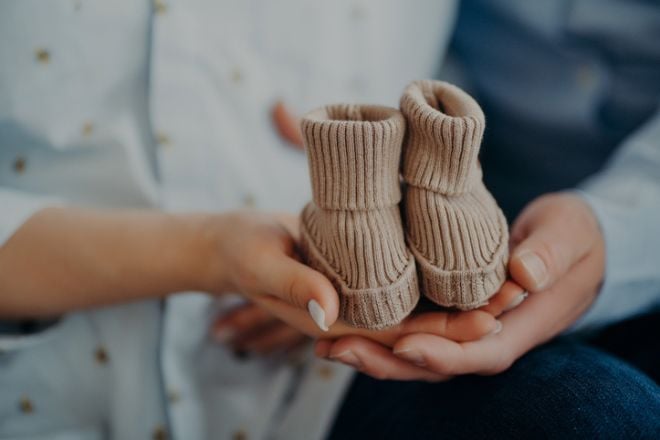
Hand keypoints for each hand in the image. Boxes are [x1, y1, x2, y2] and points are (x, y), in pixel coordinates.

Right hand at [209, 211, 505, 345]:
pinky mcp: (362, 274)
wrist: (233, 243)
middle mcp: (354, 316)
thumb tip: (331, 310)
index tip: (488, 316)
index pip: (399, 336)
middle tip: (516, 294)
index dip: (443, 332)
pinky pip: (406, 282)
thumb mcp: (261, 264)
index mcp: (333, 323)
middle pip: (420, 324)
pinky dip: (437, 276)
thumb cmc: (241, 252)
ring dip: (461, 297)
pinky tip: (469, 258)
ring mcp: (360, 297)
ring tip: (508, 279)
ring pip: (419, 305)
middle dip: (467, 315)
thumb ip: (294, 285)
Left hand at [316, 193, 604, 380]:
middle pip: (435, 361)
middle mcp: (488, 336)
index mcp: (522, 327)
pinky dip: (379, 328)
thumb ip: (550, 253)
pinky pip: (413, 327)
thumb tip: (524, 274)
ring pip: (417, 349)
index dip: (442, 355)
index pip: (480, 354)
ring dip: (372, 350)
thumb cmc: (573, 236)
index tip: (404, 346)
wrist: (567, 241)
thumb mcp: (569, 235)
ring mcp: (465, 328)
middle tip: (338, 349)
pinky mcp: (449, 311)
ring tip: (325, 342)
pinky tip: (344, 320)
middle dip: (386, 361)